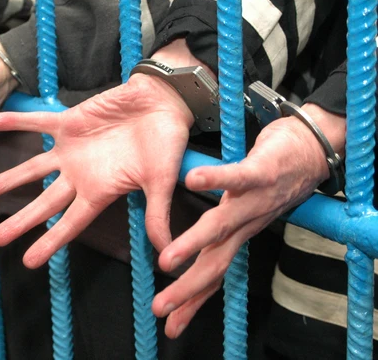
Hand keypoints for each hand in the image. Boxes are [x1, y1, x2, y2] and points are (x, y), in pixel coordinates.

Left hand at [0, 73, 193, 268]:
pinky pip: (36, 122)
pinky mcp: (69, 121)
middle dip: (20, 220)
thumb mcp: (161, 182)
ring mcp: (71, 149)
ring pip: (32, 167)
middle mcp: (80, 174)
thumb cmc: (166, 143)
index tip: (28, 261)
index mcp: (100, 191)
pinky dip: (15, 122)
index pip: (70, 223)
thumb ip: (156, 214)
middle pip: (44, 203)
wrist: (163, 102)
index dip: (50, 242)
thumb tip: (166, 255)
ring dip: (7, 178)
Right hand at [151, 104, 344, 338]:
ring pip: (221, 227)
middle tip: (161, 308)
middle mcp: (247, 225)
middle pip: (214, 262)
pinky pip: (237, 177)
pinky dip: (215, 180)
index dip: (193, 301)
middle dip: (187, 288)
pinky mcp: (262, 172)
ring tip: (167, 260)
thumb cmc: (270, 176)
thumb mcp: (240, 210)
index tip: (171, 325)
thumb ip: (218, 226)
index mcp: (238, 234)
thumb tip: (192, 242)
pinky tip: (193, 180)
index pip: (213, 273)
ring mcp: (255, 200)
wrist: (311, 149)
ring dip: (193, 245)